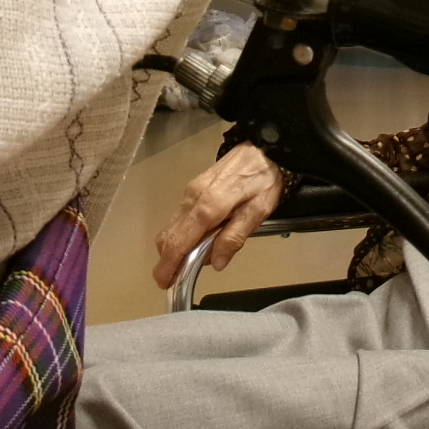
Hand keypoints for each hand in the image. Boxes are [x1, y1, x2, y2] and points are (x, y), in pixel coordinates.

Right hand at [151, 145, 284, 288]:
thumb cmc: (264, 179)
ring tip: (190, 262)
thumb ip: (235, 237)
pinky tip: (197, 241)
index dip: (169, 264)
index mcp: (208, 206)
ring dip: (175, 247)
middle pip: (169, 235)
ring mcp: (190, 192)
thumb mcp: (259, 210)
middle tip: (174, 278)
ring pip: (172, 226)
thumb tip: (215, 262)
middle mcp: (192, 198)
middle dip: (167, 260)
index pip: (179, 241)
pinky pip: (179, 217)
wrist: (263, 145)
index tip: (164, 282)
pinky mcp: (193, 188)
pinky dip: (181, 233)